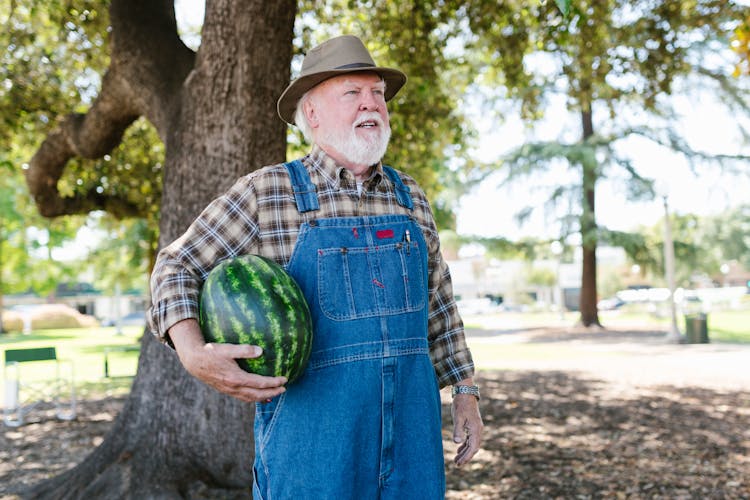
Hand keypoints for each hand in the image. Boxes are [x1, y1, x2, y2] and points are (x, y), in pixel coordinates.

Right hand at [169, 319, 286, 402]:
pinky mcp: (225, 390)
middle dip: (272, 393)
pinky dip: (252, 398)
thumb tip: (261, 351)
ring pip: (249, 398)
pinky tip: (256, 395)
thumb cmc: (211, 352)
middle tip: (284, 390)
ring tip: (273, 396)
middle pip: (256, 394)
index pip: (260, 383)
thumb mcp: (228, 348)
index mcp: (236, 377)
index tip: (285, 379)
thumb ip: (244, 350)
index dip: (274, 383)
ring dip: (262, 398)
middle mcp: (233, 387)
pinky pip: (242, 397)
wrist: (194, 361)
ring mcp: (229, 390)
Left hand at [451, 389, 482, 465]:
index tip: (459, 463)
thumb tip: (457, 442)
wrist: (466, 393)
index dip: (466, 456)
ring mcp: (476, 428)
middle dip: (466, 457)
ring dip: (465, 452)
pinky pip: (470, 439)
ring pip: (472, 444)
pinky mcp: (473, 426)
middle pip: (473, 448)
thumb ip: (458, 430)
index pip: (473, 447)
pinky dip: (465, 445)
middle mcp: (478, 430)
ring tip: (456, 460)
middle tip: (457, 464)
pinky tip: (459, 449)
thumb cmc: (461, 404)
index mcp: (476, 429)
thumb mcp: (458, 417)